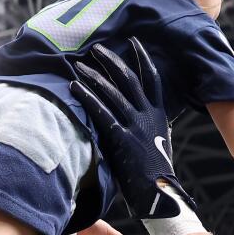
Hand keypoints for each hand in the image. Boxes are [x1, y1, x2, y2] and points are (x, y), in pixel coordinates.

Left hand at [69, 40, 194, 220]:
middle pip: (128, 78)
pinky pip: (101, 112)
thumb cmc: (155, 171)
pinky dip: (87, 97)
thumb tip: (143, 112)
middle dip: (111, 61)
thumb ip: (151, 124)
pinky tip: (74, 87)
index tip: (133, 42)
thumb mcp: (159, 141)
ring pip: (113, 92)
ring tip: (79, 65)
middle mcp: (148, 115)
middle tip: (96, 49)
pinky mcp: (121, 138)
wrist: (159, 192)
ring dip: (94, 76)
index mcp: (158, 114)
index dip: (142, 57)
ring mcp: (135, 126)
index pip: (152, 78)